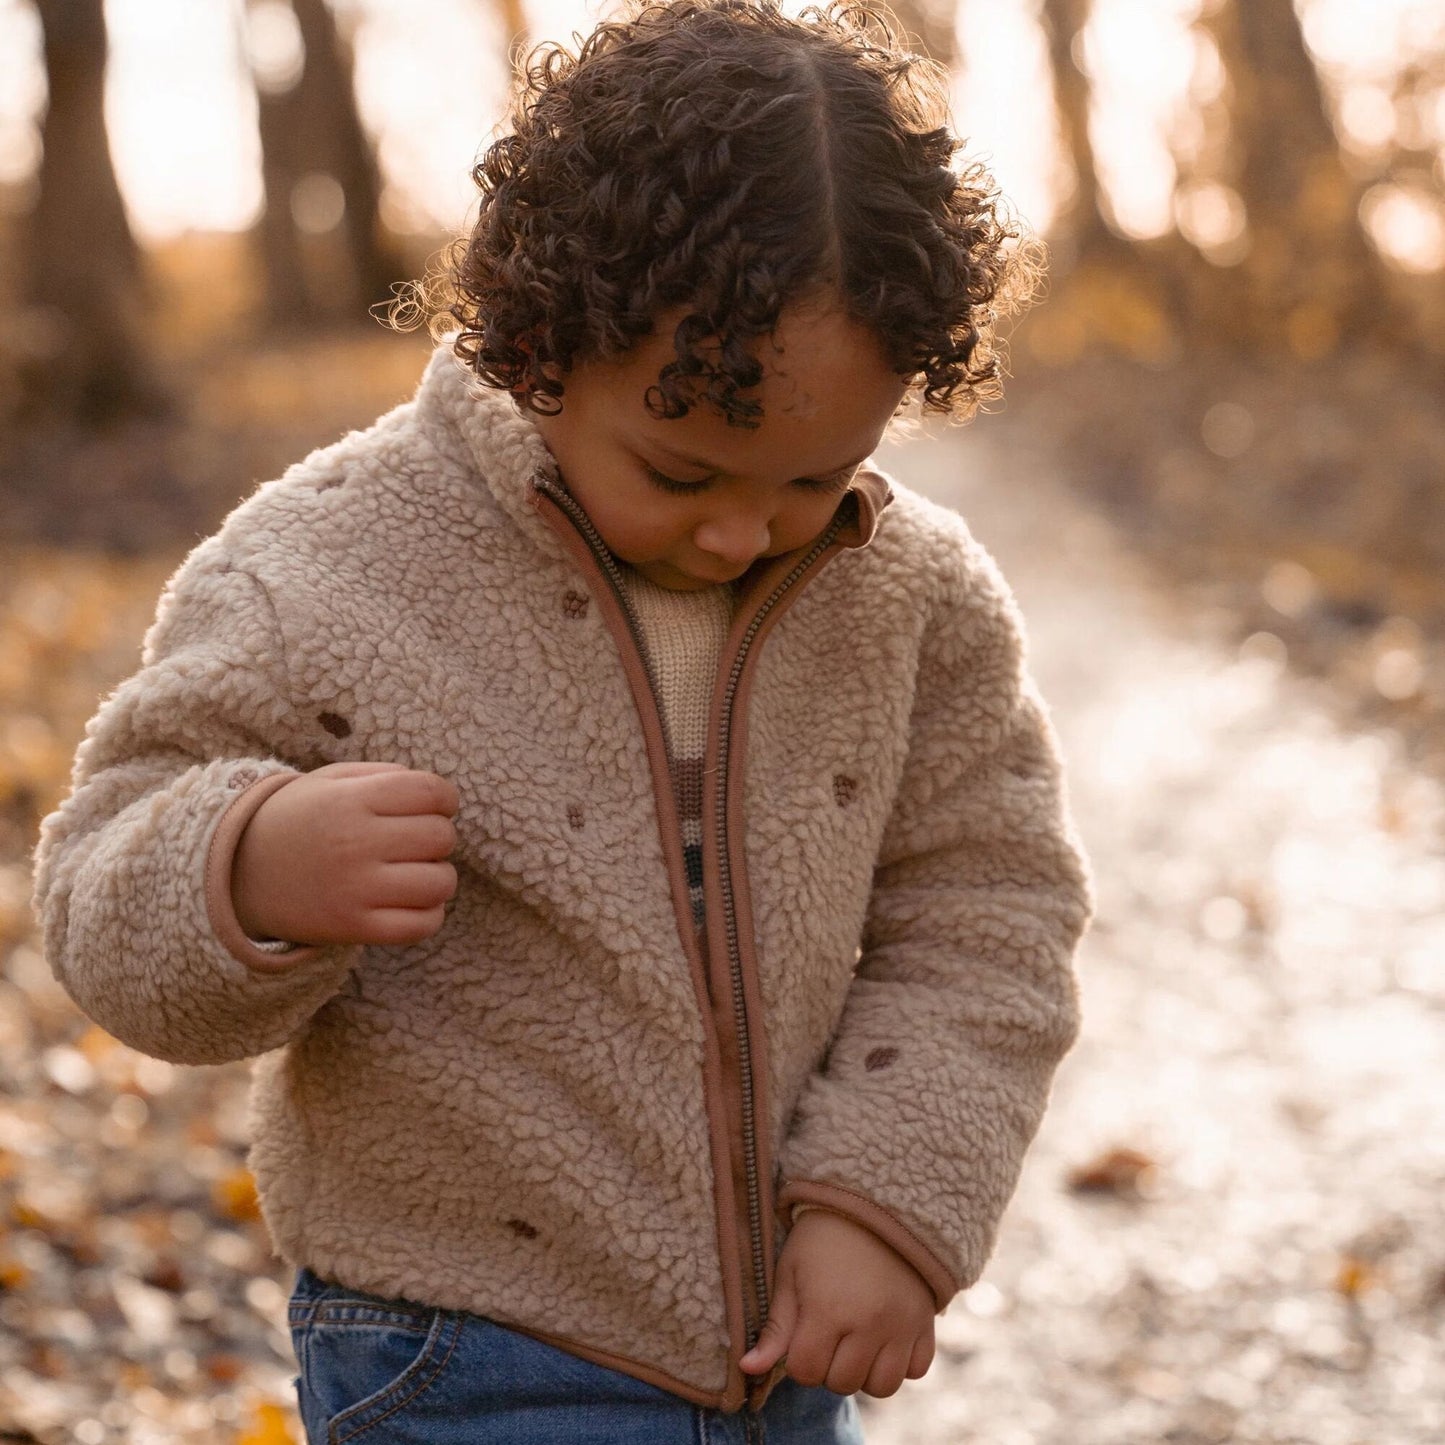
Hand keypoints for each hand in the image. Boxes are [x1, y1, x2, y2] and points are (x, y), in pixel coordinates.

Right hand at [231, 761, 459, 947]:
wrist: (237, 872)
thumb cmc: (299, 820)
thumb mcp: (331, 781)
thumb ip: (385, 776)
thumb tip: (438, 795)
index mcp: (351, 800)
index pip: (432, 792)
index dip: (446, 799)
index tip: (436, 807)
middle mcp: (355, 842)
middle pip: (441, 836)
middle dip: (439, 837)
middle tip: (416, 843)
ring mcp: (355, 888)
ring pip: (439, 883)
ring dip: (438, 877)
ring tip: (417, 873)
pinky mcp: (352, 927)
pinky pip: (421, 925)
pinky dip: (429, 915)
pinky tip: (412, 903)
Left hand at [739, 1208, 935, 1397]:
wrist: (874, 1205)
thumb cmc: (821, 1239)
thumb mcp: (790, 1274)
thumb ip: (775, 1327)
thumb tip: (747, 1369)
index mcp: (828, 1310)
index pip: (805, 1372)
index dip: (798, 1359)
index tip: (803, 1334)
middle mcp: (868, 1323)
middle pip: (842, 1384)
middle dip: (829, 1366)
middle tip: (829, 1334)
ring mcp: (902, 1325)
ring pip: (882, 1386)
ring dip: (864, 1373)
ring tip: (856, 1342)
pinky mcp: (926, 1322)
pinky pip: (916, 1369)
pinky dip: (900, 1363)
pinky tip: (885, 1338)